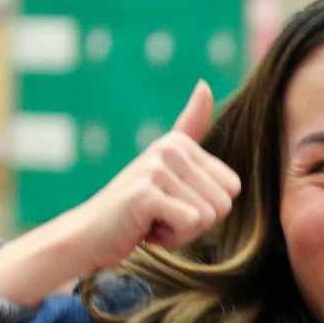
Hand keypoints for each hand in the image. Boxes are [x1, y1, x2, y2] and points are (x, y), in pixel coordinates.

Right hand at [74, 80, 241, 268]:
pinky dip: (171, 237)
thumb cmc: (137, 208)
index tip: (175, 204)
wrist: (90, 234)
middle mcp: (170, 149)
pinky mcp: (146, 193)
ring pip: (208, 217)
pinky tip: (145, 228)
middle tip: (162, 215)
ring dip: (182, 231)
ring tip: (152, 219)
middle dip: (197, 222)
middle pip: (224, 204)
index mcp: (181, 143)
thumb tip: (205, 85)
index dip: (207, 208)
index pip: (233, 189)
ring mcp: (156, 168)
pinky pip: (191, 223)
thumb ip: (189, 129)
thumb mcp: (169, 167)